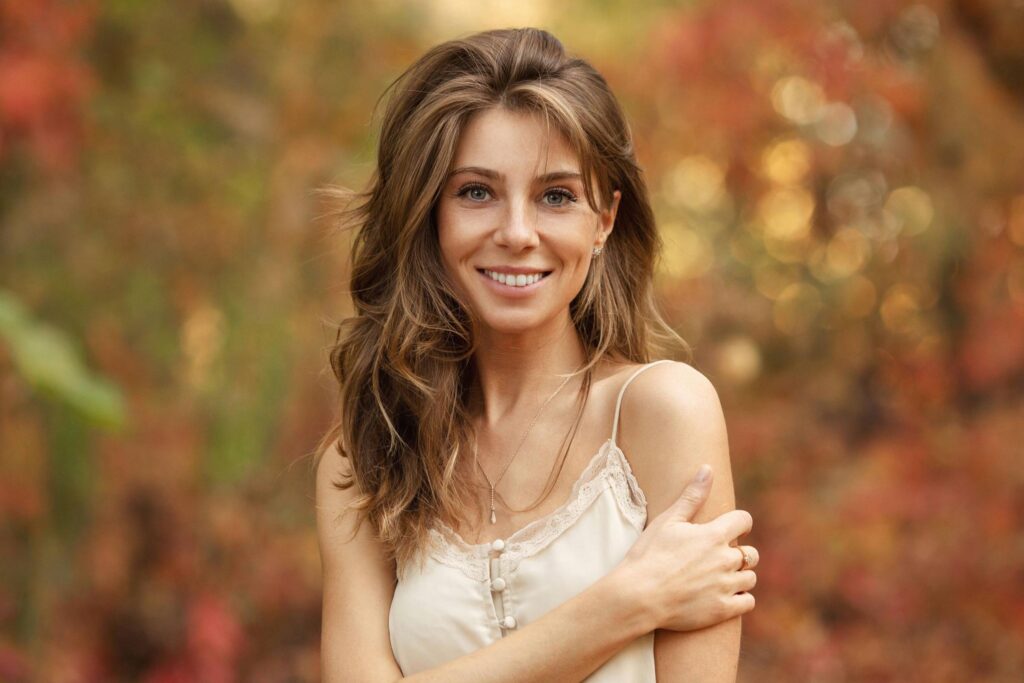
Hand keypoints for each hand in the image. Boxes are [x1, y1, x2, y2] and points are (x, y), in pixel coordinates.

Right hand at [611, 465, 756, 631]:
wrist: (638, 596)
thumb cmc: (649, 555)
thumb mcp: (668, 521)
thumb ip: (692, 496)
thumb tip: (707, 469)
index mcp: (714, 535)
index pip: (744, 520)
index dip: (739, 522)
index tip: (730, 528)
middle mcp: (725, 560)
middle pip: (751, 553)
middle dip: (740, 553)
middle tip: (719, 557)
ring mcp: (726, 586)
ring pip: (750, 578)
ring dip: (740, 576)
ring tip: (720, 577)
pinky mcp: (722, 609)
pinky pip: (748, 602)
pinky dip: (740, 598)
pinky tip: (724, 595)